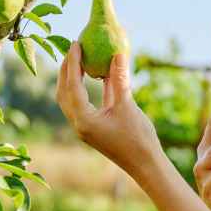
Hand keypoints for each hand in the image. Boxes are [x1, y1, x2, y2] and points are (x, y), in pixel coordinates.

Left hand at [54, 42, 161, 175]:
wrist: (146, 166)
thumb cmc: (138, 139)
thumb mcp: (128, 106)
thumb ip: (120, 80)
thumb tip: (117, 53)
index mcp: (83, 120)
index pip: (72, 86)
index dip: (73, 63)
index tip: (76, 44)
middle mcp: (79, 123)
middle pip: (64, 92)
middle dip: (67, 69)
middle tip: (73, 48)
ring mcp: (86, 126)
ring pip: (72, 98)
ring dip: (74, 78)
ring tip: (80, 58)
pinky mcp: (94, 126)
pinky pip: (86, 102)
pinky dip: (87, 87)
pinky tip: (96, 73)